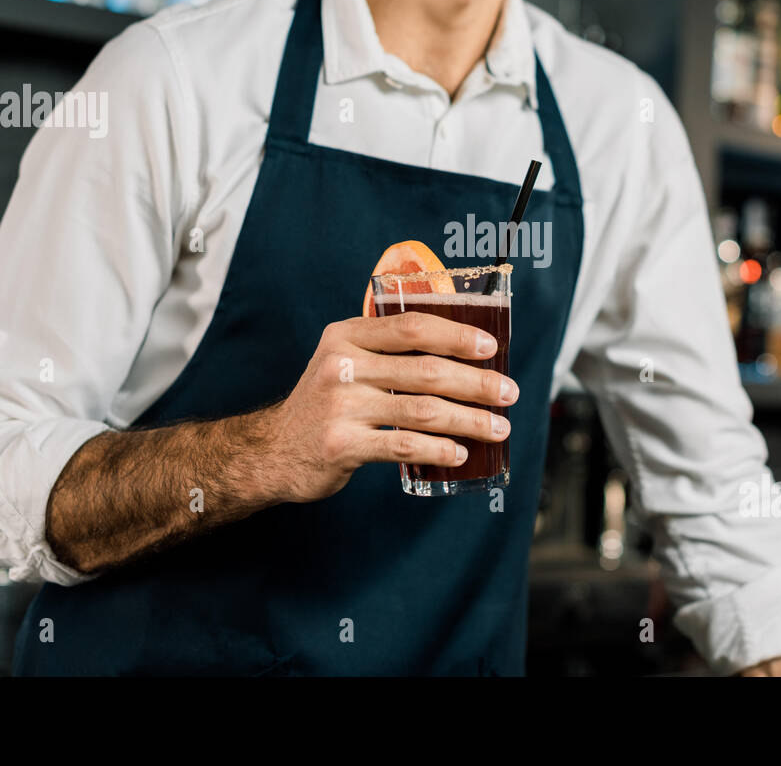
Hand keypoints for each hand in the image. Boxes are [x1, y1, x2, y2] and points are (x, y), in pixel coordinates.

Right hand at [250, 312, 519, 503]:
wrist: (272, 450)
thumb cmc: (324, 403)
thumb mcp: (343, 361)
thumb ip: (386, 351)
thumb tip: (459, 354)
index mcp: (346, 337)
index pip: (412, 327)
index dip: (456, 335)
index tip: (490, 347)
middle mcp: (342, 367)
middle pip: (426, 370)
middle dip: (476, 383)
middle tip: (507, 393)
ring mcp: (341, 407)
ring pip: (422, 410)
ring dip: (469, 420)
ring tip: (497, 427)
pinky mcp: (343, 445)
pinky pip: (403, 446)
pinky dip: (438, 450)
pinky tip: (460, 453)